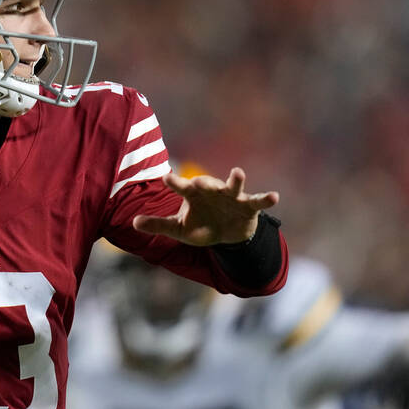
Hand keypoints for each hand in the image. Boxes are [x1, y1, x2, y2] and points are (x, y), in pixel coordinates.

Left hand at [133, 167, 278, 245]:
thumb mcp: (179, 229)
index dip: (175, 182)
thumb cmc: (201, 226)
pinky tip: (275, 197)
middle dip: (203, 182)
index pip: (181, 187)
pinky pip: (258, 201)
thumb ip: (158, 225)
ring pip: (233, 186)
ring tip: (238, 172)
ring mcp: (231, 197)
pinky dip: (266, 198)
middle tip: (197, 181)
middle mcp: (212, 192)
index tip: (166, 177)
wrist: (226, 236)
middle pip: (207, 184)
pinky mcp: (248, 206)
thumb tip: (133, 223)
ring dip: (235, 180)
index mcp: (193, 196)